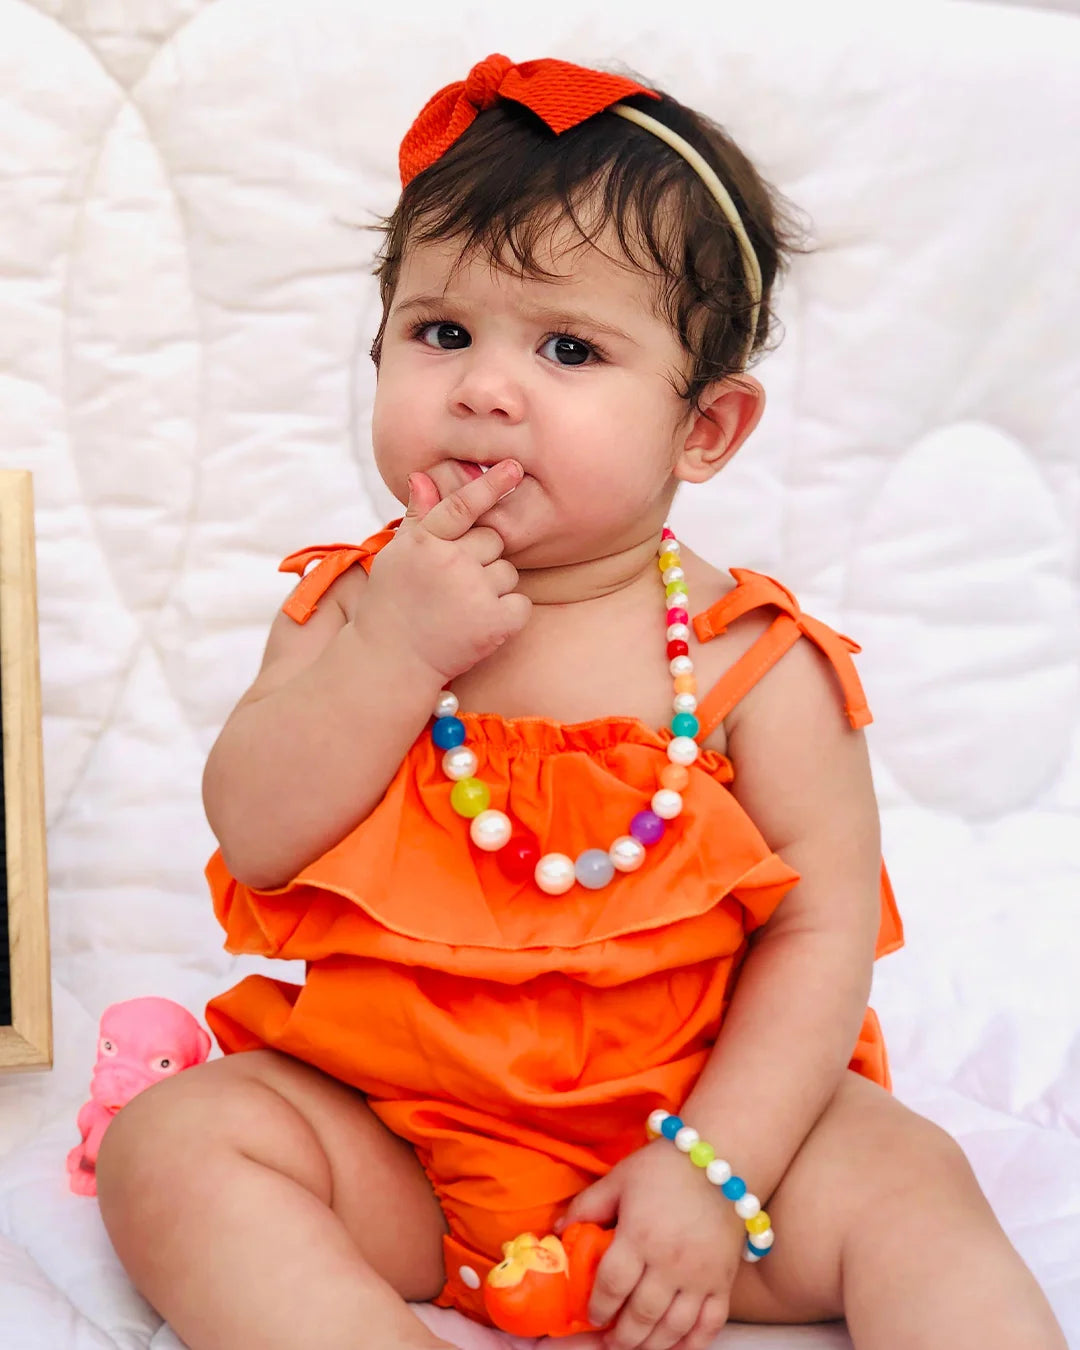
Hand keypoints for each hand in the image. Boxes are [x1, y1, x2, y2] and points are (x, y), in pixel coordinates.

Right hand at [361, 457, 531, 680]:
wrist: (391, 661)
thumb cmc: (393, 604)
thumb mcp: (397, 556)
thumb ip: (417, 517)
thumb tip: (422, 476)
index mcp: (423, 542)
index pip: (462, 506)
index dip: (490, 485)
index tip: (515, 467)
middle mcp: (449, 563)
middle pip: (493, 540)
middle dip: (482, 558)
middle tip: (455, 584)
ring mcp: (472, 593)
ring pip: (508, 572)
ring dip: (494, 587)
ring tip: (463, 607)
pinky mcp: (493, 623)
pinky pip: (521, 604)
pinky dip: (508, 614)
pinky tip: (482, 623)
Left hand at [558, 1141, 743, 1349]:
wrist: (721, 1157)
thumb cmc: (664, 1167)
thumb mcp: (619, 1179)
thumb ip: (587, 1206)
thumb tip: (556, 1230)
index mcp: (639, 1236)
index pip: (612, 1286)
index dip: (598, 1307)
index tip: (591, 1315)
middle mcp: (670, 1263)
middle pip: (641, 1316)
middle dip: (621, 1337)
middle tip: (609, 1341)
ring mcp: (700, 1276)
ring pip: (673, 1328)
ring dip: (650, 1345)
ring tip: (635, 1345)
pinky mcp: (724, 1281)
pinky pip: (710, 1326)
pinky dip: (692, 1344)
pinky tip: (675, 1347)